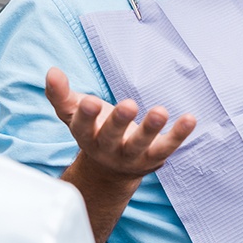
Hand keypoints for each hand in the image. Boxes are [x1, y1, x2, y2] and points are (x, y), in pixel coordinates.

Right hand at [45, 67, 196, 181]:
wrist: (110, 171)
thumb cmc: (94, 130)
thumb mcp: (74, 113)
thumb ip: (61, 94)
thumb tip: (52, 71)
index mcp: (86, 135)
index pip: (82, 127)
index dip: (86, 116)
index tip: (90, 102)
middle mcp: (107, 148)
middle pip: (111, 137)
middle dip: (119, 122)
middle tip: (128, 105)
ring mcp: (132, 156)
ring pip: (140, 145)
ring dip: (150, 129)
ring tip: (160, 111)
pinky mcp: (154, 158)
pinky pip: (167, 146)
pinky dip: (179, 134)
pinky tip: (190, 118)